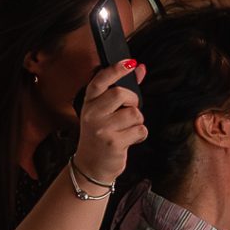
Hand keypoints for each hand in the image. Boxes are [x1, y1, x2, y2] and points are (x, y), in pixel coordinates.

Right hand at [74, 58, 147, 182]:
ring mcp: (101, 129)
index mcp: (89, 103)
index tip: (129, 63)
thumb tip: (140, 68)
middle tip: (129, 111)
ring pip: (134, 114)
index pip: (100, 80)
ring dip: (137, 121)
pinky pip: (139, 130)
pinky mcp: (113, 143)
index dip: (115, 70)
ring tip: (127, 129)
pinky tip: (129, 139)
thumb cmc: (100, 135)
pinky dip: (140, 135)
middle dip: (133, 101)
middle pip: (121, 94)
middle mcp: (92, 114)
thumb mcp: (105, 111)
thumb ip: (122, 88)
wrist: (90, 166)